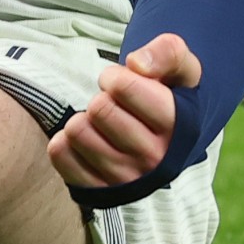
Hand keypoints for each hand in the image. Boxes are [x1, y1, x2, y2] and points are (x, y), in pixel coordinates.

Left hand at [47, 34, 201, 191]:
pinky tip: (86, 142)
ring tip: (101, 126)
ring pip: (77, 132)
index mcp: (178, 127)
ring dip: (83, 120)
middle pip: (98, 109)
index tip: (121, 84)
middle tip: (112, 106)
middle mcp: (154, 159)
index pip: (123, 87)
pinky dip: (65, 142)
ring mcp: (125, 179)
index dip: (115, 77)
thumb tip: (137, 65)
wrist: (167, 146)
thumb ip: (168, 52)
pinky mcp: (98, 191)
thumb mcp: (182, 69)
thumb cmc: (170, 99)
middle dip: (101, 98)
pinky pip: (60, 154)